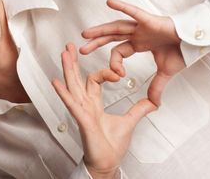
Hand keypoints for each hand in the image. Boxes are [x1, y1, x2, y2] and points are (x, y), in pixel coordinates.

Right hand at [52, 43, 155, 178]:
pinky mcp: (82, 120)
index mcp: (94, 104)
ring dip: (68, 69)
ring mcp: (81, 111)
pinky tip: (56, 82)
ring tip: (64, 54)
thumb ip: (139, 109)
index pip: (94, 81)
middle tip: (69, 46)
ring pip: (73, 86)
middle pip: (77, 79)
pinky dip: (63, 93)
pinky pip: (72, 104)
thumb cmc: (111, 146)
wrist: (107, 163)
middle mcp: (85, 105)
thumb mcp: (130, 121)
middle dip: (73, 62)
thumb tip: (153, 101)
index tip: (117, 73)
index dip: (104, 73)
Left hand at [80, 0, 185, 105]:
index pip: (119, 51)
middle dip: (96, 43)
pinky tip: (109, 2)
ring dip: (101, 30)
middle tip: (81, 49)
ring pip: (117, 27)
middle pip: (111, 37)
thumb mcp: (166, 72)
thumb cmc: (182, 50)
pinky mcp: (150, 20)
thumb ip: (156, 85)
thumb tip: (154, 103)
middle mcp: (137, 33)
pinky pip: (134, 12)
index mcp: (139, 44)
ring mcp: (142, 26)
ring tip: (85, 33)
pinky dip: (122, 7)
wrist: (197, 41)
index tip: (117, 75)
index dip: (115, 63)